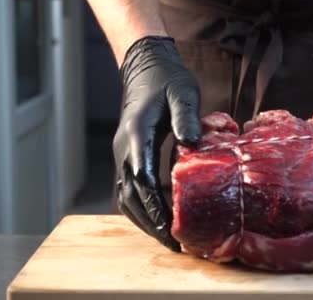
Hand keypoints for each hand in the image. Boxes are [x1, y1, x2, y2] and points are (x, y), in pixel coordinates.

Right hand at [113, 36, 200, 250]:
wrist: (146, 67)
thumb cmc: (167, 80)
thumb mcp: (183, 93)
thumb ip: (186, 117)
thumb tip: (191, 144)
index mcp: (137, 134)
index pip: (142, 179)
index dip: (155, 207)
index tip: (170, 228)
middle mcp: (124, 149)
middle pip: (131, 195)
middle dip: (150, 222)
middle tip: (173, 244)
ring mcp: (122, 154)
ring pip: (125, 196)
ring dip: (143, 219)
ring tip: (166, 238)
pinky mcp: (127, 156)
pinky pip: (128, 189)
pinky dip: (140, 208)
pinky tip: (157, 219)